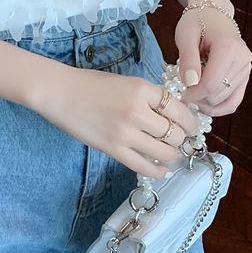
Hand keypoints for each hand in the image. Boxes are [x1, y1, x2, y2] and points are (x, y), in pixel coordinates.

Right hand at [33, 64, 200, 178]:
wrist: (60, 93)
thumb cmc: (91, 84)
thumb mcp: (126, 82)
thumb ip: (149, 97)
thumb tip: (175, 115)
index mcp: (142, 89)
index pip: (179, 110)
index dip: (190, 122)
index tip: (190, 127)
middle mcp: (137, 111)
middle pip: (175, 133)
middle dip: (181, 139)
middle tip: (180, 141)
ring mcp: (125, 132)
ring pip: (164, 152)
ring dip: (172, 155)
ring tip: (171, 154)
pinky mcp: (113, 149)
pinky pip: (144, 166)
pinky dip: (158, 170)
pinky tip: (162, 169)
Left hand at [175, 8, 251, 116]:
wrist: (213, 13)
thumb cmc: (197, 21)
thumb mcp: (186, 35)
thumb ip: (188, 59)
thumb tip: (190, 83)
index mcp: (229, 47)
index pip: (210, 83)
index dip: (193, 94)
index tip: (180, 95)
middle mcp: (243, 59)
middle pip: (219, 93)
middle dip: (199, 98)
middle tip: (184, 92)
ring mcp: (247, 68)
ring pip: (227, 100)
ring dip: (208, 102)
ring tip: (193, 93)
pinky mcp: (246, 75)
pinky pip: (235, 100)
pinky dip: (220, 106)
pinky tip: (205, 104)